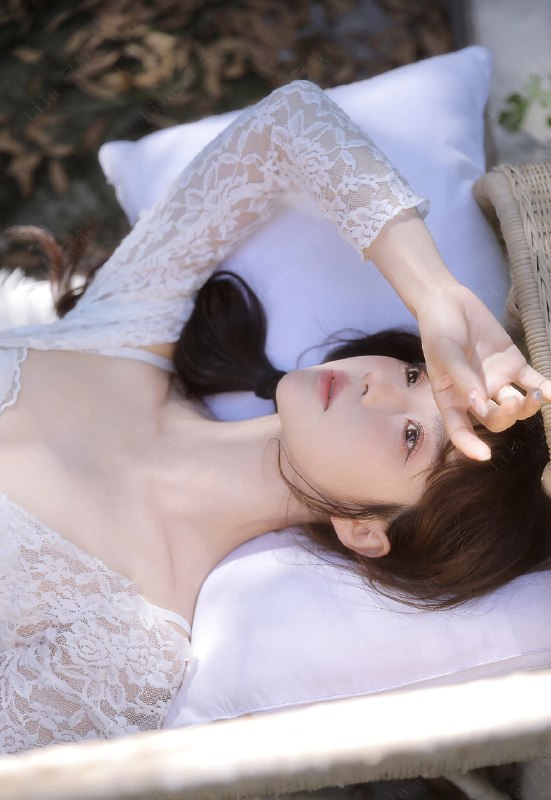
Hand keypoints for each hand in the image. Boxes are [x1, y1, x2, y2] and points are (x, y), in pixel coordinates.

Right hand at [415, 282, 550, 459]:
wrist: (449, 301)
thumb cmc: (438, 330)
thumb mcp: (444, 353)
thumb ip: (462, 378)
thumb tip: (478, 404)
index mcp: (452, 399)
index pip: (460, 430)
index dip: (471, 445)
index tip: (484, 455)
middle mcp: (476, 396)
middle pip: (496, 419)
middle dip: (506, 417)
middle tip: (512, 401)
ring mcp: (498, 382)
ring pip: (517, 405)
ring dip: (528, 406)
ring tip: (533, 393)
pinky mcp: (515, 365)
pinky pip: (534, 383)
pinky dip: (547, 391)